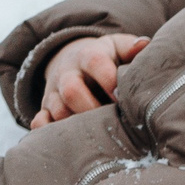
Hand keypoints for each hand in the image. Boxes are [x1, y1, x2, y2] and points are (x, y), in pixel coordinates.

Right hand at [33, 33, 148, 126]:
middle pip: (71, 90)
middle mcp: (68, 73)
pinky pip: (40, 121)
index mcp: (89, 55)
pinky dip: (47, 130)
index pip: (94, 61)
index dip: (108, 79)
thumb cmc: (107, 58)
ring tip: (99, 136)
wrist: (73, 60)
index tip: (122, 95)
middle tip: (112, 120)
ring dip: (76, 124)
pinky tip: (67, 139)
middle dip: (91, 107)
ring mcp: (55, 92)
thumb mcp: (118, 47)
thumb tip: (144, 45)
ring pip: (58, 110)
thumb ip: (131, 47)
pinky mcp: (47, 108)